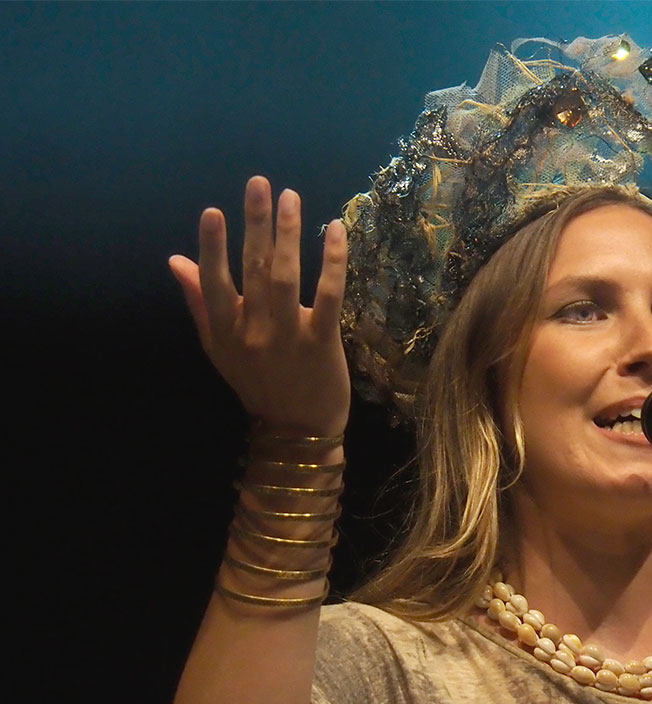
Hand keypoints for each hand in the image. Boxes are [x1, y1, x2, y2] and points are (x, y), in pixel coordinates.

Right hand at [169, 176, 350, 435]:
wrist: (297, 431)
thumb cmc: (257, 384)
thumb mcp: (218, 348)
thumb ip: (199, 302)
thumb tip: (176, 260)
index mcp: (224, 331)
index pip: (213, 281)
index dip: (212, 246)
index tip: (213, 211)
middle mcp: (253, 331)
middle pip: (253, 269)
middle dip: (255, 223)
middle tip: (259, 183)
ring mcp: (289, 336)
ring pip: (287, 276)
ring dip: (288, 233)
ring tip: (290, 197)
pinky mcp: (323, 341)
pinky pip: (329, 294)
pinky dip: (332, 261)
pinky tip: (334, 230)